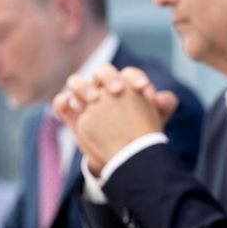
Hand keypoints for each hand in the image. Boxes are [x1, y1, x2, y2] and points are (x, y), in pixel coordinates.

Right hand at [52, 65, 177, 174]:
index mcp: (126, 84)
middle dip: (109, 77)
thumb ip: (164, 105)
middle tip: (118, 91)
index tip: (143, 88)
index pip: (129, 74)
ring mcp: (87, 101)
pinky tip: (68, 103)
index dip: (135, 77)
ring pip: (77, 82)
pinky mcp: (74, 116)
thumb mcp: (157, 119)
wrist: (127, 156)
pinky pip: (61, 103)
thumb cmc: (142, 131)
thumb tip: (160, 99)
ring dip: (83, 86)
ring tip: (93, 98)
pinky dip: (62, 100)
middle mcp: (104, 88)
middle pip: (102, 71)